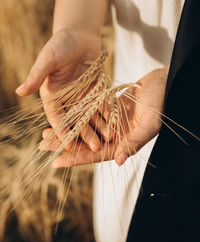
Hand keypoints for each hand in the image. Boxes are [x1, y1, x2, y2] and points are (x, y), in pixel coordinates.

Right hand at [16, 28, 102, 151]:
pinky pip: (102, 107)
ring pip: (91, 117)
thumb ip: (36, 76)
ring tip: (108, 141)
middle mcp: (68, 101)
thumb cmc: (60, 45)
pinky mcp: (95, 92)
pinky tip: (115, 125)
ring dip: (98, 129)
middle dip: (85, 135)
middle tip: (94, 148)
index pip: (57, 118)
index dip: (63, 131)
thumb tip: (19, 91)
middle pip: (76, 122)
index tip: (69, 144)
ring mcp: (82, 98)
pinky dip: (107, 116)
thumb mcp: (48, 60)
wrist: (79, 36)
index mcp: (53, 96)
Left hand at [39, 66, 168, 167]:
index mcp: (122, 144)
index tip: (56, 162)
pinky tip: (61, 115)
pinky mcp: (106, 110)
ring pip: (83, 130)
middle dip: (64, 145)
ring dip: (66, 131)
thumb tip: (119, 161)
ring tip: (46, 132)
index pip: (95, 155)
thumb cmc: (160, 105)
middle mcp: (114, 136)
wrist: (163, 84)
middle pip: (85, 144)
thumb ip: (134, 142)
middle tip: (43, 145)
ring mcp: (109, 123)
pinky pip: (87, 115)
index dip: (75, 159)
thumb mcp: (149, 124)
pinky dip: (74, 116)